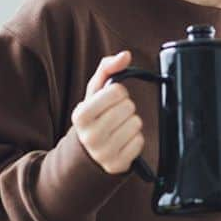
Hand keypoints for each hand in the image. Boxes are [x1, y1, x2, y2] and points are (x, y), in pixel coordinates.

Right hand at [71, 51, 143, 174]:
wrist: (87, 153)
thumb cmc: (94, 115)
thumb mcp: (94, 92)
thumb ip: (107, 68)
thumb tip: (125, 55)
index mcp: (81, 114)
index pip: (117, 91)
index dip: (118, 92)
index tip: (111, 100)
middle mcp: (90, 135)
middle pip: (128, 107)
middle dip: (126, 107)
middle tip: (115, 114)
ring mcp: (103, 152)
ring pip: (136, 124)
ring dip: (131, 123)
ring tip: (119, 127)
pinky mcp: (117, 165)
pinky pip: (140, 142)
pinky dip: (135, 139)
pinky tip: (123, 140)